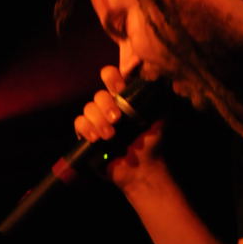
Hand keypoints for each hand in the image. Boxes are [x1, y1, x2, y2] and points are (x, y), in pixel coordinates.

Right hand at [74, 66, 164, 189]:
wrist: (144, 168)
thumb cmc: (154, 142)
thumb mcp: (163, 116)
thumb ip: (161, 95)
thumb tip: (160, 75)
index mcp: (124, 99)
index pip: (111, 78)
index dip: (112, 77)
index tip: (120, 86)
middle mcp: (109, 107)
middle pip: (99, 94)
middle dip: (107, 105)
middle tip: (118, 119)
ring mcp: (97, 120)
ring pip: (88, 108)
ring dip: (99, 120)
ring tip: (111, 135)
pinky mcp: (87, 135)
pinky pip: (79, 123)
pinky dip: (86, 128)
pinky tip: (96, 139)